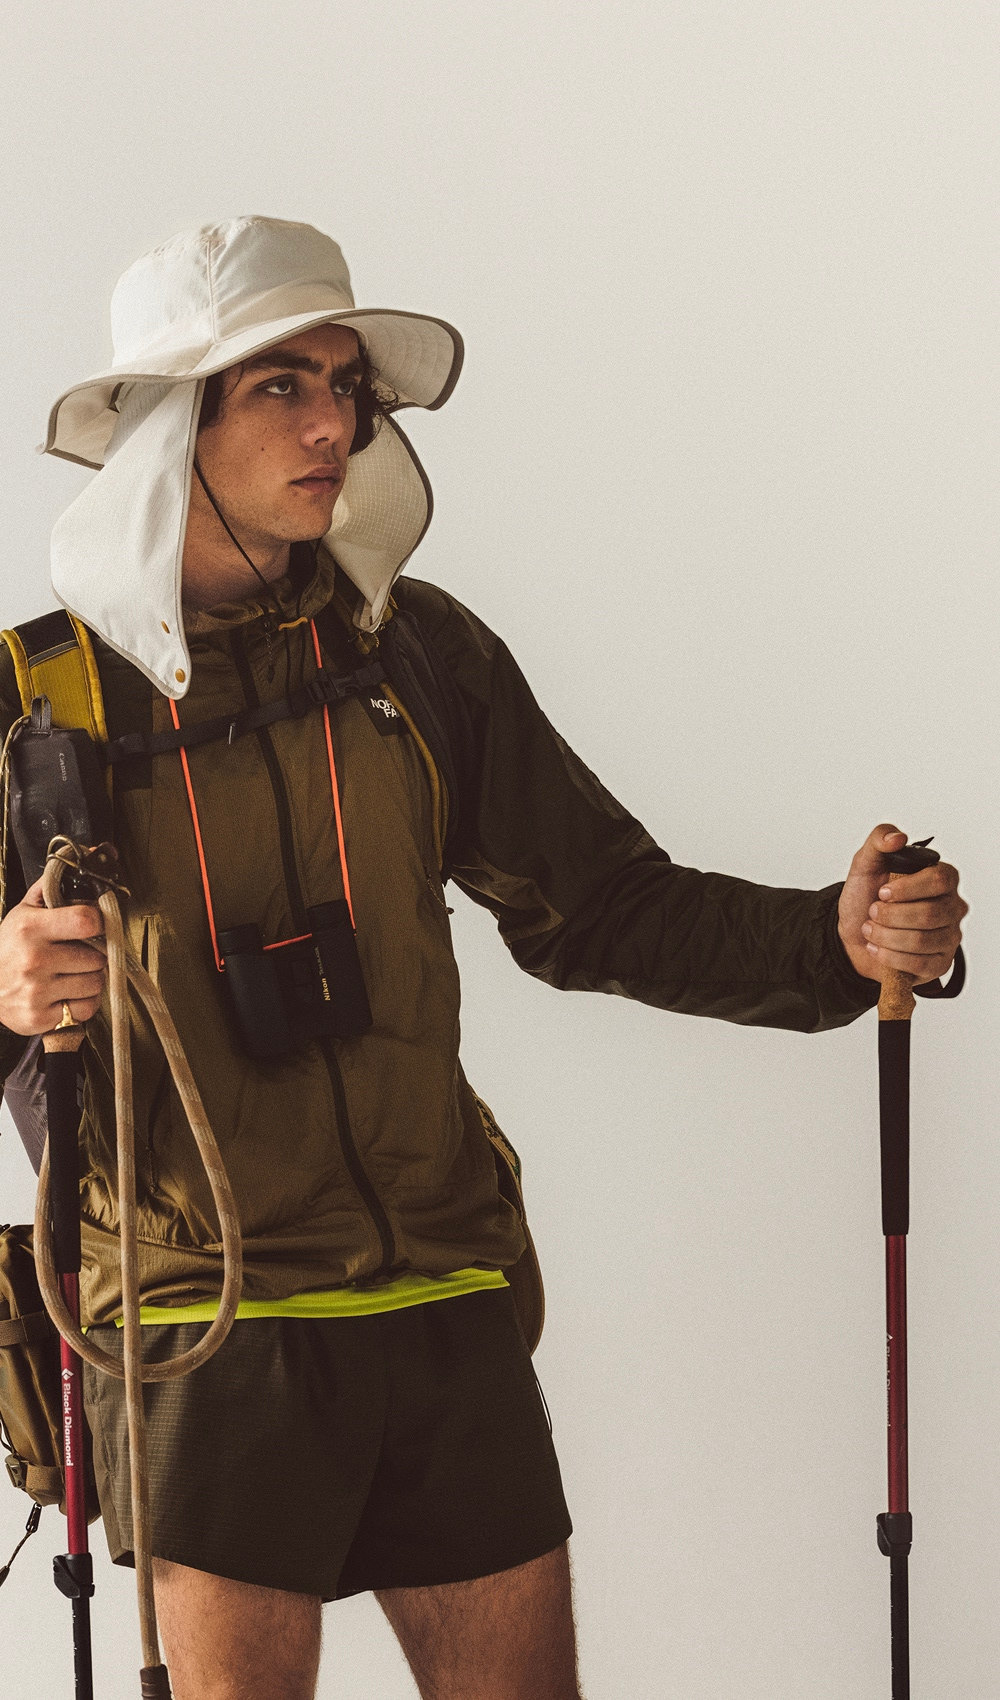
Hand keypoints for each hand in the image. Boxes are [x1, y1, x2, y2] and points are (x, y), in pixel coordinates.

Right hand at [0, 876, 106, 1034]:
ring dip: (89, 979)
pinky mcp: (39, 1018)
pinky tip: (65, 994)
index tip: (93, 926)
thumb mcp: (25, 910)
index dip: (99, 922)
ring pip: (95, 984)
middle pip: (97, 957)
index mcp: (30, 928)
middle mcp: (34, 960)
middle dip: (93, 955)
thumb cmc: (9, 945)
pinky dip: (82, 1003)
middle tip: (77, 954)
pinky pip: (85, 1009)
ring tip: (70, 974)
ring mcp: (36, 992)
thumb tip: (98, 851)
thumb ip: (57, 884)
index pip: (88, 921)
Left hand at [837, 823, 966, 985]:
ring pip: (922, 941)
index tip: (882, 892)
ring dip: (886, 937)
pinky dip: (890, 957)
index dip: (908, 888)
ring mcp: (949, 937)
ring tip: (870, 931)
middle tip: (872, 913)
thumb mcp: (865, 864)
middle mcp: (952, 907)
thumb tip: (897, 838)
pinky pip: (921, 964)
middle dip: (890, 916)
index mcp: (941, 878)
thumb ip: (879, 841)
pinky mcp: (940, 963)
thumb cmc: (865, 898)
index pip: (940, 879)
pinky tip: (878, 949)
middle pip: (930, 914)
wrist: (853, 935)